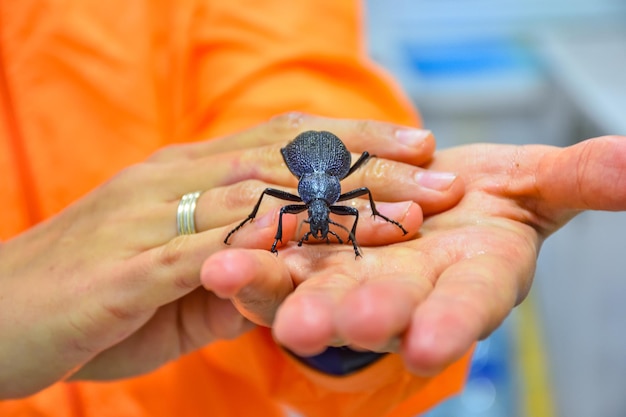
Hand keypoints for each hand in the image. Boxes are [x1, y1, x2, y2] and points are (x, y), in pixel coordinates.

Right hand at [0, 113, 461, 397]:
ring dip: (342, 206)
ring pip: (262, 197)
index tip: (415, 144)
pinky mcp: (131, 270)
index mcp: (186, 174)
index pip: (283, 141)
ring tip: (410, 213)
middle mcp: (174, 179)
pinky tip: (332, 253)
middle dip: (370, 163)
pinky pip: (214, 252)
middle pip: (288, 159)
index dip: (353, 138)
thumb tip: (294, 275)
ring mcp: (152, 219)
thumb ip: (233, 269)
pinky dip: (276, 250)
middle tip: (437, 170)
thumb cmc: (90, 298)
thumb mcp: (175, 279)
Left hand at [202, 135, 625, 375]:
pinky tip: (219, 260)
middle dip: (356, 311)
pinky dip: (250, 266)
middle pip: (384, 303)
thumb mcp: (536, 183)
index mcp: (468, 276)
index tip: (434, 341)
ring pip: (315, 291)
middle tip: (326, 323)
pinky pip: (277, 265)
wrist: (425, 199)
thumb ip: (578, 179)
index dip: (453, 320)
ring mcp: (351, 280)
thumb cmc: (487, 200)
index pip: (468, 303)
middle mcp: (408, 289)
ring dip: (277, 291)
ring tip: (235, 279)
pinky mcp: (307, 263)